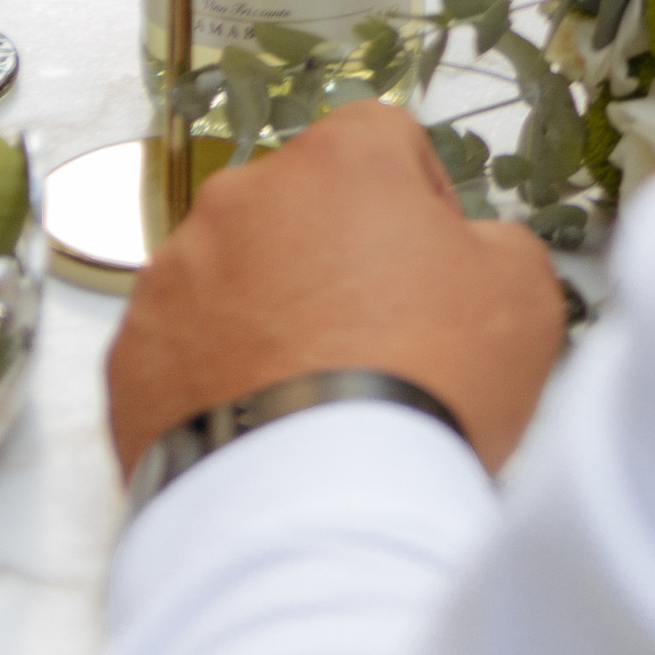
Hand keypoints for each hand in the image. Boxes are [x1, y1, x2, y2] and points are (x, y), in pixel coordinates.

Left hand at [105, 105, 566, 478]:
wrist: (319, 515)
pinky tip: (260, 424)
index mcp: (340, 160)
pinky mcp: (131, 353)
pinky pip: (183, 342)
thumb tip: (467, 250)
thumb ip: (495, 240)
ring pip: (234, 270)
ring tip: (311, 392)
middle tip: (372, 336)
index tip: (429, 267)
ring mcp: (175, 274)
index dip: (415, 200)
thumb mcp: (523, 291)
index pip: (382, 139)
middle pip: (300, 205)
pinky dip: (214, 370)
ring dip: (268, 308)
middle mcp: (245, 196)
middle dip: (333, 253)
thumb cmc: (428, 382)